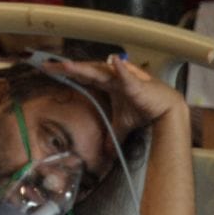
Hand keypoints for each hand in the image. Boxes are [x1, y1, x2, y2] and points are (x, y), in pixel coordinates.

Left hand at [46, 55, 186, 141]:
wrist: (167, 110)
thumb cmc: (145, 109)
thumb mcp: (123, 124)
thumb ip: (113, 135)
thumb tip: (106, 153)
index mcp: (106, 83)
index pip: (81, 76)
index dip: (65, 73)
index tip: (46, 70)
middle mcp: (111, 77)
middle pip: (84, 70)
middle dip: (66, 68)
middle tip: (46, 66)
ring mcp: (123, 78)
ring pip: (99, 71)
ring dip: (83, 68)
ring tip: (67, 65)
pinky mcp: (136, 84)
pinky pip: (127, 76)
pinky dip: (121, 69)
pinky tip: (115, 61)